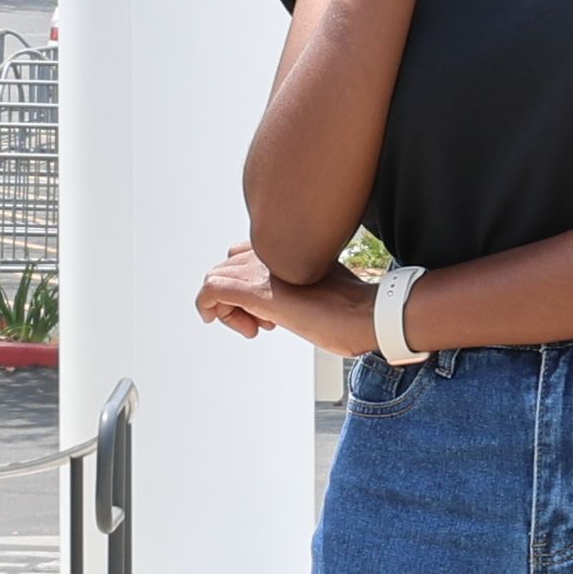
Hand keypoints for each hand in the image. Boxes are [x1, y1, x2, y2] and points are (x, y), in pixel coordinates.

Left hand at [194, 242, 378, 356]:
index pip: (245, 253)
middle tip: (259, 323)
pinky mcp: (256, 293)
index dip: (247, 283)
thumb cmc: (350, 308)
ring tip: (254, 326)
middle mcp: (270, 252)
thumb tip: (293, 294)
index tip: (268, 313)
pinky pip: (210, 291)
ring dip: (226, 307)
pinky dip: (206, 306)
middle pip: (228, 267)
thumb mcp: (318, 283)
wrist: (366, 315)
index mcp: (287, 247)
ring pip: (216, 278)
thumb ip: (298, 278)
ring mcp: (262, 271)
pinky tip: (214, 320)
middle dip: (236, 299)